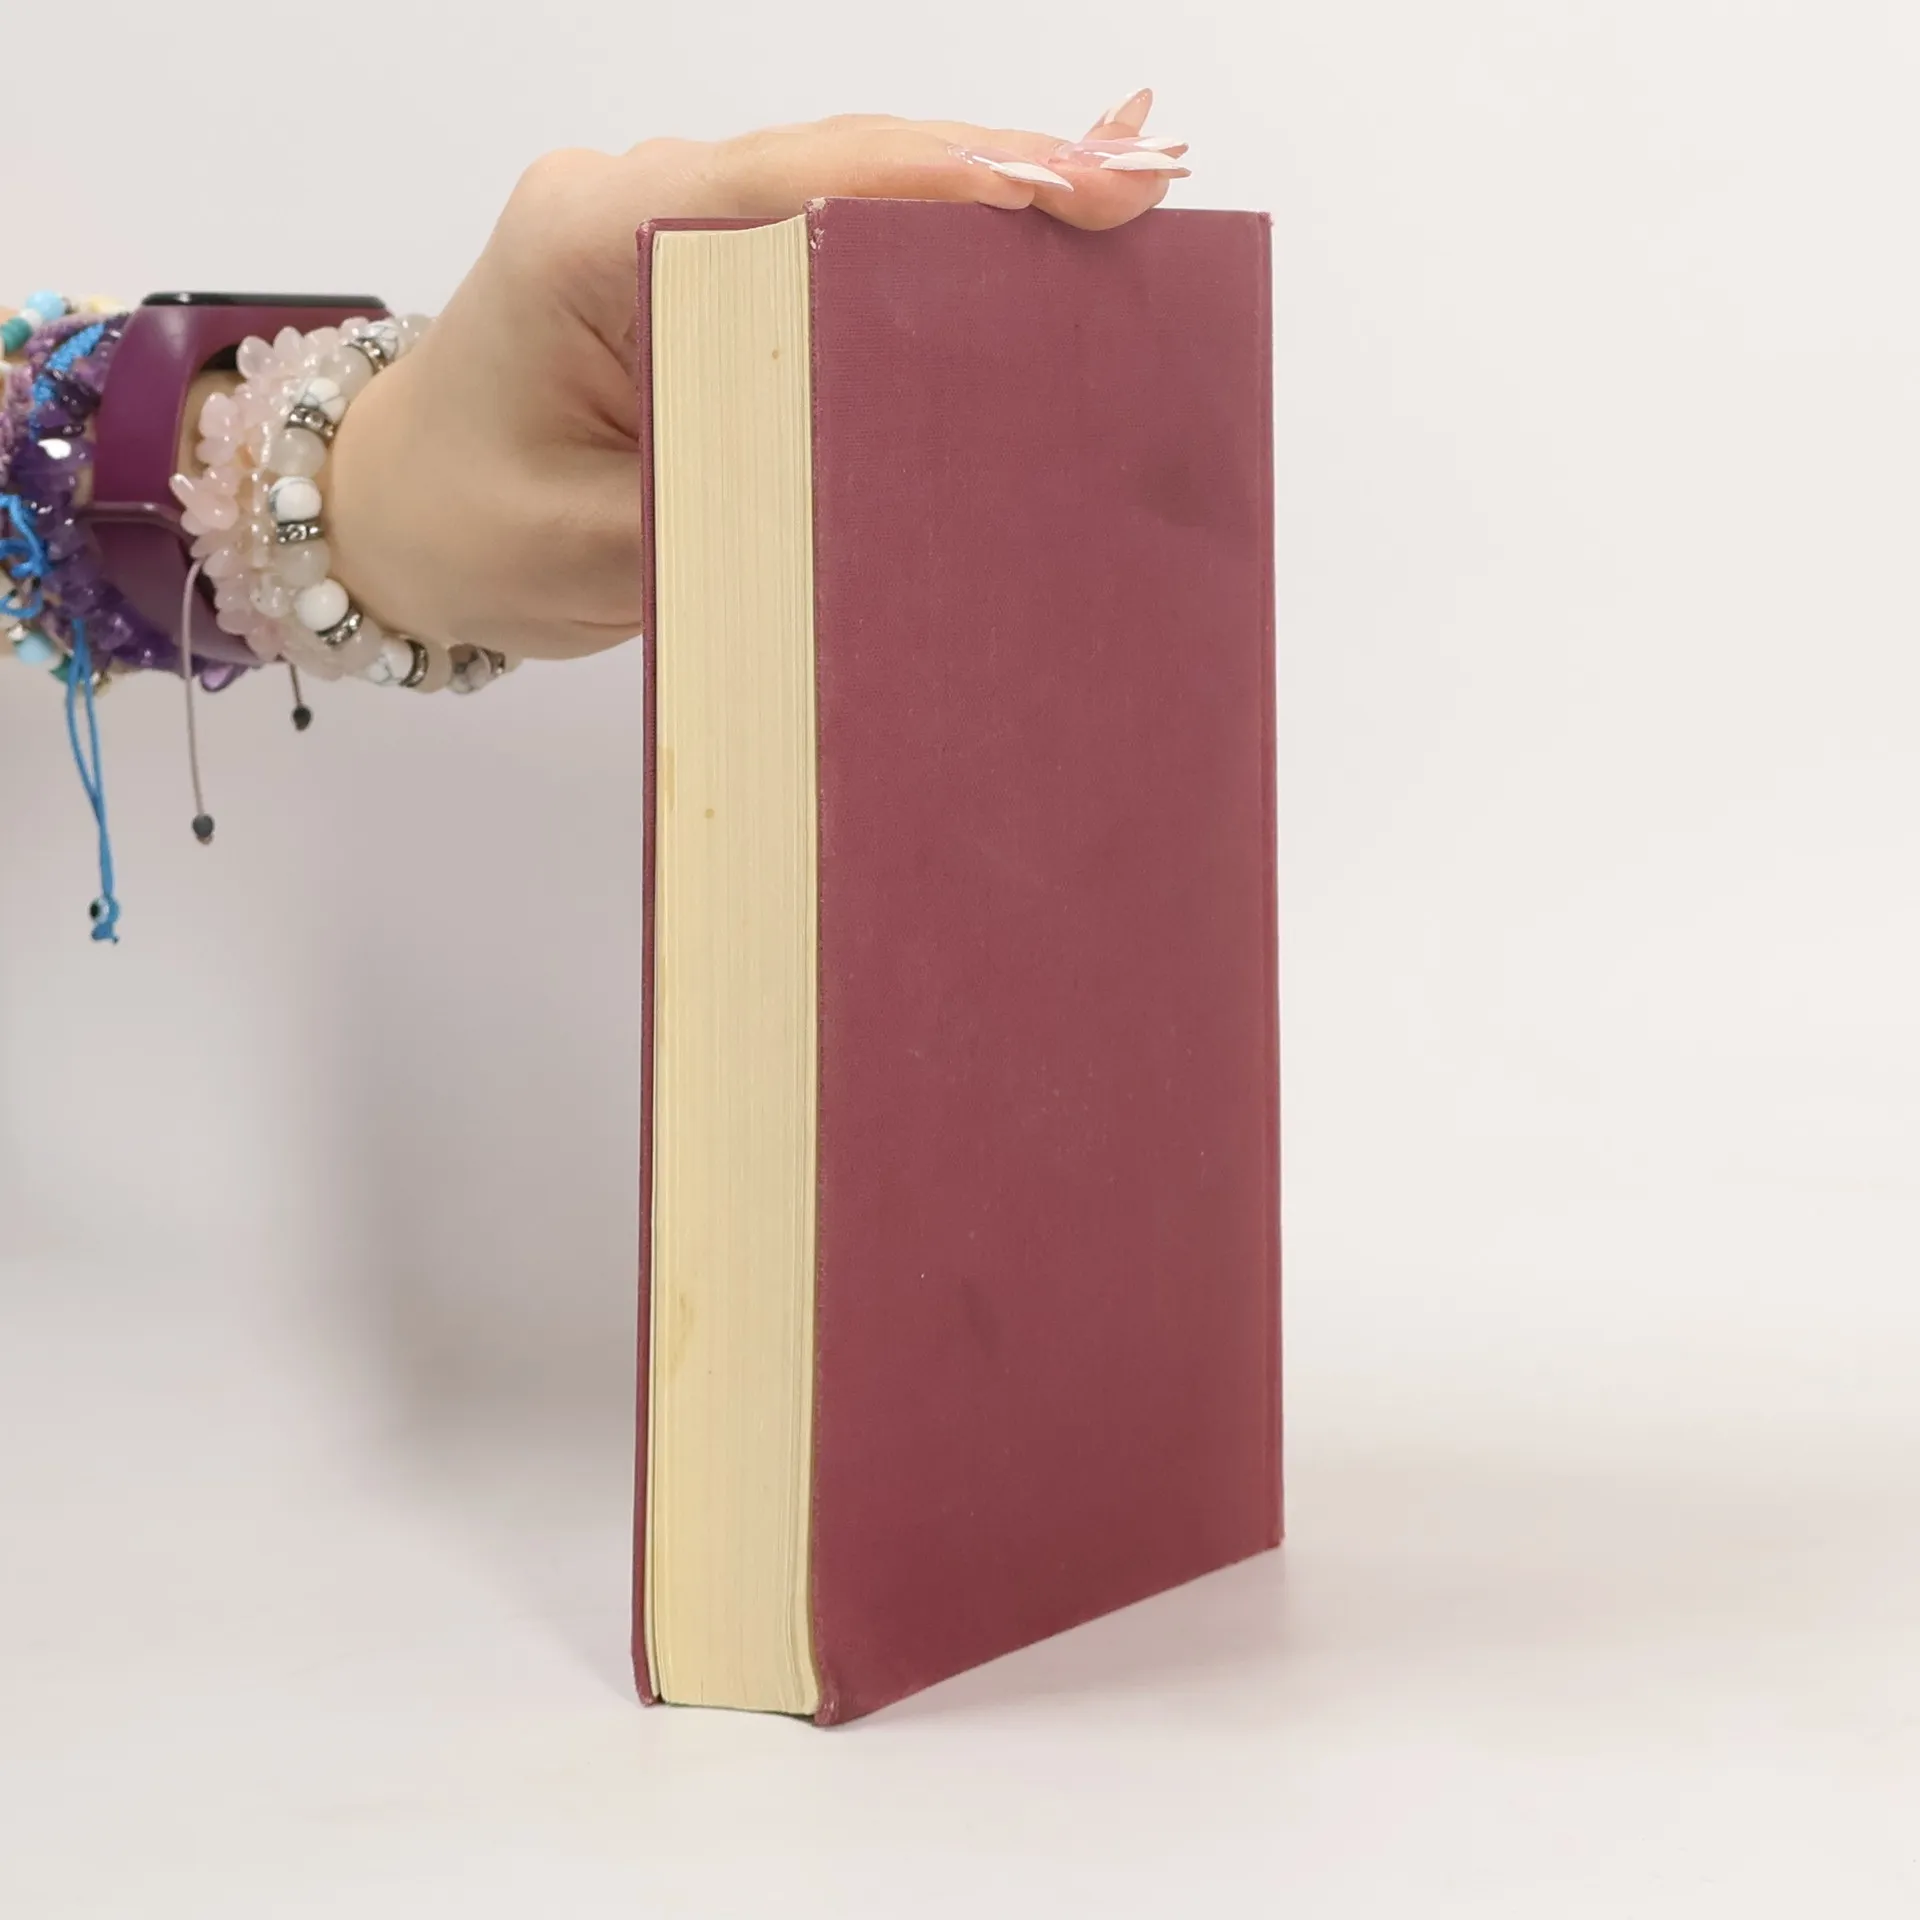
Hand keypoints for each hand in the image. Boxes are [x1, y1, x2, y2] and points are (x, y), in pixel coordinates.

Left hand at [325, 92, 1187, 661]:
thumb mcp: (598, 544)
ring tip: (1117, 195)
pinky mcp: (695, 272)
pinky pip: (823, 240)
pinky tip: (1025, 217)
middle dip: (995, 174)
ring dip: (977, 199)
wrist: (388, 515)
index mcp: (590, 237)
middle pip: (844, 166)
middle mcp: (636, 202)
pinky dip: (926, 238)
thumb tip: (884, 477)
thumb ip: (732, 496)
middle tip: (1141, 184)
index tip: (1070, 191)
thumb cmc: (463, 529)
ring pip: (847, 192)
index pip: (794, 188)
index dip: (944, 187)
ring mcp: (667, 226)